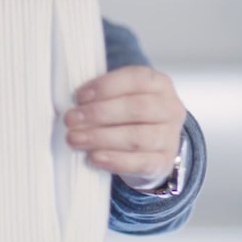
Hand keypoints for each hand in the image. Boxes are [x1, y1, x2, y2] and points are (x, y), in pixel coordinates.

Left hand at [64, 66, 185, 188]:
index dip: (106, 86)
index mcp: (159, 83)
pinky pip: (141, 163)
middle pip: (136, 108)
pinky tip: (94, 157)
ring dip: (101, 138)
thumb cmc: (128, 113)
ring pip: (137, 137)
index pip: (136, 79)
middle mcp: (170, 108)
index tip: (79, 96)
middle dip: (99, 113)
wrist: (151, 143)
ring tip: (74, 139)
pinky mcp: (164, 162)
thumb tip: (74, 106)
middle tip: (71, 120)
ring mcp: (170, 137)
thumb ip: (102, 95)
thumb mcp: (120, 95)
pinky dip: (115, 160)